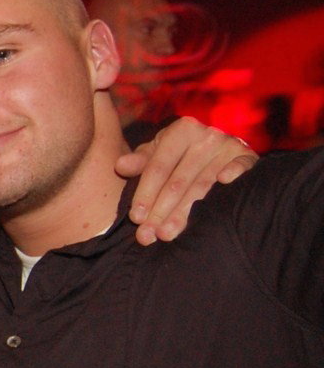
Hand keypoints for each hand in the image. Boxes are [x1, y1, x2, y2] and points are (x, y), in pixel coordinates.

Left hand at [116, 118, 256, 244]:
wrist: (218, 151)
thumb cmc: (178, 157)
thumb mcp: (157, 156)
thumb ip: (140, 162)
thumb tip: (120, 166)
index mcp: (180, 131)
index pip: (158, 168)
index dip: (145, 194)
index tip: (136, 218)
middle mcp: (205, 135)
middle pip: (178, 180)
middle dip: (160, 211)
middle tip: (148, 236)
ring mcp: (228, 145)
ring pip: (202, 185)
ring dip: (184, 211)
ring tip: (167, 234)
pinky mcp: (247, 156)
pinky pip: (241, 166)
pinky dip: (233, 174)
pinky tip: (224, 185)